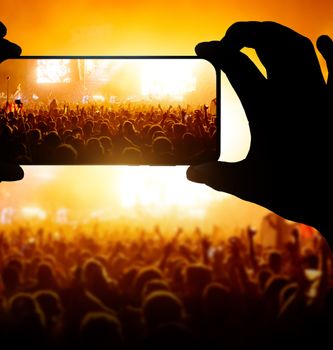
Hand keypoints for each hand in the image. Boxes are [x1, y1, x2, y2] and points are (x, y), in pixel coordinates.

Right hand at [187, 22, 332, 237]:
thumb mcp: (249, 184)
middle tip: (229, 39)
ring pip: (300, 46)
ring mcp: (317, 93)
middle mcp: (292, 92)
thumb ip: (217, 176)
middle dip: (245, 32)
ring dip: (277, 35)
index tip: (201, 49)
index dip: (215, 52)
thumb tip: (190, 174)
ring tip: (261, 38)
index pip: (235, 65)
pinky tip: (324, 40)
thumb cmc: (296, 191)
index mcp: (265, 108)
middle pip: (269, 42)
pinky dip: (331, 49)